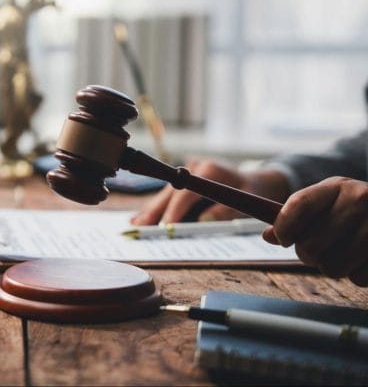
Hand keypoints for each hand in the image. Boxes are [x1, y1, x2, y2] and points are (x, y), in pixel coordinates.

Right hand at [131, 160, 290, 224]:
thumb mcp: (248, 200)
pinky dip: (158, 207)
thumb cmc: (255, 192)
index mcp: (210, 171)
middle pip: (170, 192)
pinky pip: (169, 195)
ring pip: (166, 193)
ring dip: (152, 210)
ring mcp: (189, 171)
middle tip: (142, 228)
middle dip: (156, 211)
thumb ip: (226, 211)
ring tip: (136, 225)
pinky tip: (141, 217)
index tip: (166, 226)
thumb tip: (204, 220)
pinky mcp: (186, 178)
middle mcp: (196, 168)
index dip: (175, 210)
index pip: (187, 191)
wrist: (260, 181)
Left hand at [262, 177, 367, 285]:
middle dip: (307, 254)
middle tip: (316, 250)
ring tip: (340, 254)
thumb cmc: (354, 211)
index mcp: (336, 187)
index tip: (283, 238)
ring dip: (330, 267)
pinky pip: (357, 278)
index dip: (284, 226)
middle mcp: (359, 200)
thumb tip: (268, 236)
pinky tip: (362, 259)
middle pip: (311, 244)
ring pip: (331, 266)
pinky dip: (355, 274)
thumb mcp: (328, 204)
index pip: (299, 205)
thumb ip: (298, 218)